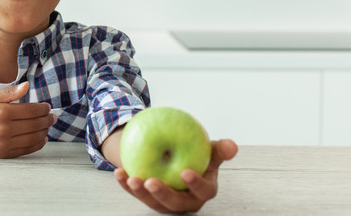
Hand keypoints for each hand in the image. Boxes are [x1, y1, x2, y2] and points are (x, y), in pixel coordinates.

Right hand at [0, 81, 55, 158]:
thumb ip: (9, 93)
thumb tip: (26, 86)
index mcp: (1, 112)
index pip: (32, 110)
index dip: (43, 109)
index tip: (47, 107)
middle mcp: (4, 129)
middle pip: (35, 124)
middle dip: (47, 120)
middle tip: (53, 117)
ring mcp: (4, 143)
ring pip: (34, 138)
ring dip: (45, 131)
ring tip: (48, 126)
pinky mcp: (3, 154)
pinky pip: (26, 150)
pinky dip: (37, 144)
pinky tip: (42, 138)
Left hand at [114, 139, 237, 213]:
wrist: (177, 156)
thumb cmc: (197, 154)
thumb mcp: (209, 149)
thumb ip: (219, 149)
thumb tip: (232, 146)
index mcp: (204, 190)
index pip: (203, 190)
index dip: (195, 184)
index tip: (185, 172)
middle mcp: (187, 201)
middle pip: (175, 203)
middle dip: (162, 195)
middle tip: (151, 181)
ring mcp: (167, 203)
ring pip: (154, 202)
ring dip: (140, 192)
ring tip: (131, 179)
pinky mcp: (150, 199)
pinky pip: (137, 193)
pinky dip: (127, 184)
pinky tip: (119, 172)